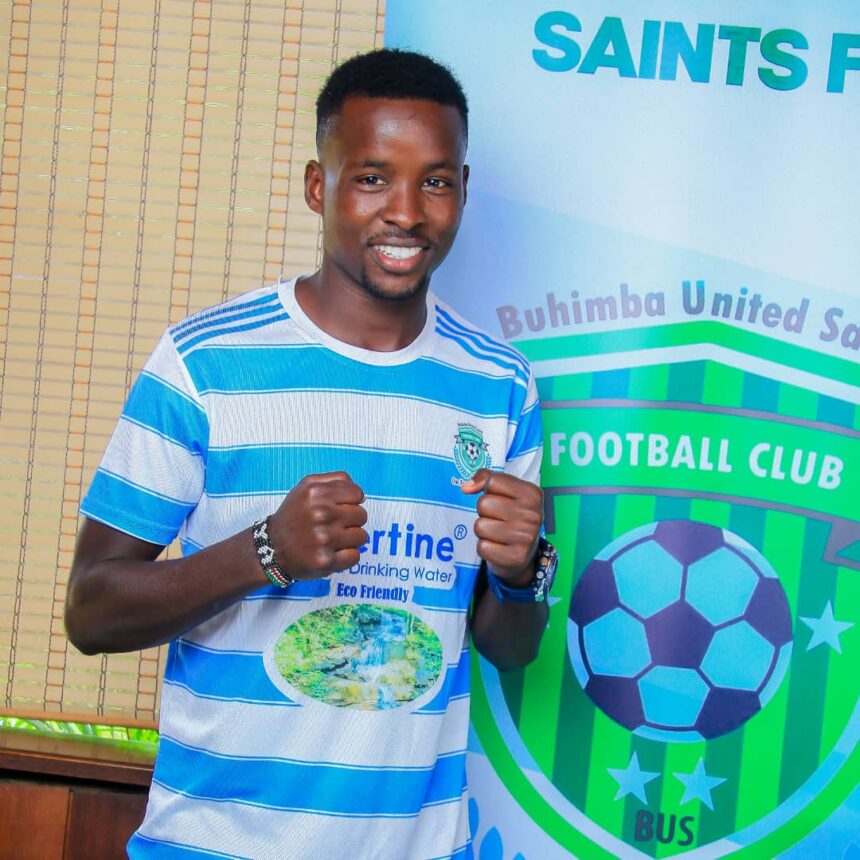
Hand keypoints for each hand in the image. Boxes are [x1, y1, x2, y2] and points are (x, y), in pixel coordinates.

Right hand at [268, 471, 367, 579]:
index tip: (340, 508)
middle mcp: (320, 513)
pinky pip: (355, 556)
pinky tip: (332, 552)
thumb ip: (336, 481)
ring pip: (361, 536)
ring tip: (333, 539)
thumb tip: (362, 495)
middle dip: (351, 521)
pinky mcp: (324, 561)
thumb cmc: (295, 515)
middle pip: (361, 515)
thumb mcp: (307, 486)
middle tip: (333, 525)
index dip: (352, 502)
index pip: (357, 494)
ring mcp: (323, 538)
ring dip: (350, 539)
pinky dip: (346, 556)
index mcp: (316, 492)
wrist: (271, 547)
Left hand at [460, 469, 542, 585]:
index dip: (487, 489)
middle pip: (483, 504)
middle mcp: (533, 515)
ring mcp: (526, 538)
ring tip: (497, 533)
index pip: (493, 481)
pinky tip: (497, 547)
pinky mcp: (516, 557)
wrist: (522, 554)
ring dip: (483, 531)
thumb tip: (466, 487)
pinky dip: (485, 547)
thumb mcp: (506, 492)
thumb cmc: (510, 517)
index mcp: (533, 494)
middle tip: (497, 518)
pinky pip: (482, 547)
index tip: (494, 496)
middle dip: (484, 512)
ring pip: (480, 526)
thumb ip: (487, 479)